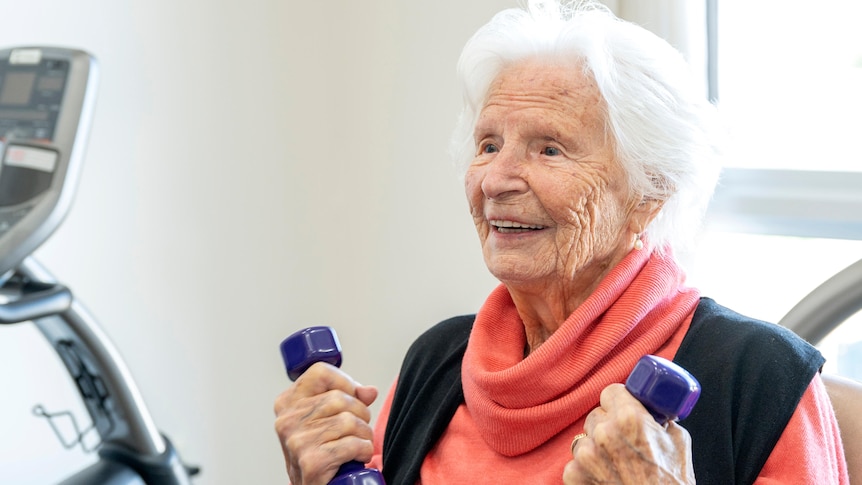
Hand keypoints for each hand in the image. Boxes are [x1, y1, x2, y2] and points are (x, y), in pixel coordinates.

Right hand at [274, 362, 378, 484]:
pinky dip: (363, 451)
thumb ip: (347, 399)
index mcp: (287, 402)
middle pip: (339, 397)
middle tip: (356, 429)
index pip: (321, 372)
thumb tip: (369, 391)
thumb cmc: (319, 452)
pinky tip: (357, 457)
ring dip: (363, 435)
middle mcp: (287, 420)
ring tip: (357, 444)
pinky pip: (352, 444)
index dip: (345, 383)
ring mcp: (297, 441)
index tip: (352, 397)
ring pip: (348, 421)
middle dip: (359, 414)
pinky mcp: (312, 461)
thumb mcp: (326, 420)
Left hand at [563, 383, 694, 483]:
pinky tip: (605, 477)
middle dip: (609, 424)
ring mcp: (585, 455)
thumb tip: (655, 411)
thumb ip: (661, 420)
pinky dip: (587, 469)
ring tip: (616, 464)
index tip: (623, 408)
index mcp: (630, 418)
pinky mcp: (574, 475)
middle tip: (624, 441)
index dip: (619, 400)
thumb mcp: (678, 442)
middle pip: (597, 414)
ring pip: (584, 438)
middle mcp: (604, 433)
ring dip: (596, 447)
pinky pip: (576, 461)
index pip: (611, 391)